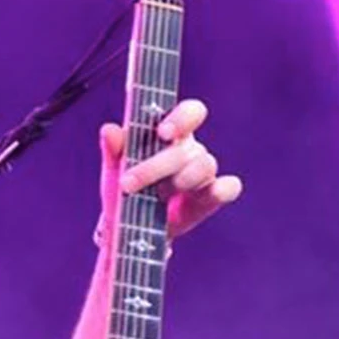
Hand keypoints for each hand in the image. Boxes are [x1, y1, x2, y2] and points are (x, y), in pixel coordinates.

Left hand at [98, 98, 242, 241]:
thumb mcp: (113, 169)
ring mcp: (203, 173)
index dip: (182, 118)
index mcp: (171, 132)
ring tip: (157, 196)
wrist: (126, 226)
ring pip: (205, 165)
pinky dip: (221, 190)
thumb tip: (109, 130)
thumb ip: (113, 149)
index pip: (190, 111)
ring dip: (179, 181)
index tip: (162, 133)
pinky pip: (228, 188)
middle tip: (128, 183)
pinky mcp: (211, 198)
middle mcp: (191, 149)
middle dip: (156, 166)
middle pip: (188, 148)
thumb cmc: (123, 189)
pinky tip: (210, 194)